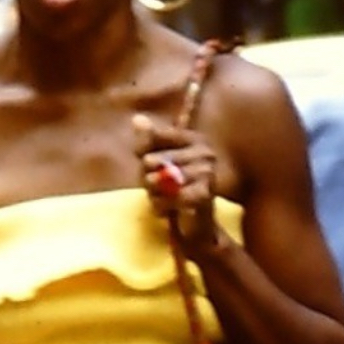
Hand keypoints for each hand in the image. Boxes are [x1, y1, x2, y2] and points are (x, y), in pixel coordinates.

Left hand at [132, 112, 223, 251]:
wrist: (196, 225)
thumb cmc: (176, 189)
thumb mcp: (158, 163)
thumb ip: (148, 140)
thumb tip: (137, 119)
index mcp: (196, 139)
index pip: (155, 137)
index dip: (143, 153)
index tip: (146, 166)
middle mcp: (205, 152)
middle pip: (153, 160)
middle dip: (146, 177)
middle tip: (153, 188)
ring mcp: (207, 173)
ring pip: (158, 180)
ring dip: (152, 194)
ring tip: (159, 198)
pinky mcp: (204, 195)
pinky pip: (168, 198)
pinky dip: (160, 206)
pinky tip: (163, 209)